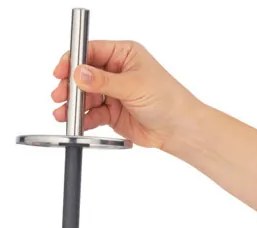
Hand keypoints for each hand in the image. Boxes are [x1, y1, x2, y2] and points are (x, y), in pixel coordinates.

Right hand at [51, 40, 201, 149]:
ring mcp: (114, 93)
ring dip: (74, 105)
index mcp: (124, 54)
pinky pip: (93, 114)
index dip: (74, 61)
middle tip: (60, 95)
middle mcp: (117, 72)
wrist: (179, 129)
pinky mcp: (113, 113)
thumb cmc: (167, 100)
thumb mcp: (133, 85)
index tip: (61, 71)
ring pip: (87, 96)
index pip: (92, 52)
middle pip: (85, 75)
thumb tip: (80, 73)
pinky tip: (78, 123)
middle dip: (71, 86)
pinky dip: (84, 119)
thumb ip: (103, 81)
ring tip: (63, 113)